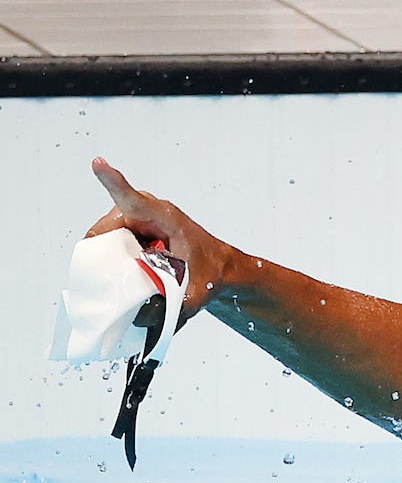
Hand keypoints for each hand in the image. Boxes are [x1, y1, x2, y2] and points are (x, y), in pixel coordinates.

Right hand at [87, 157, 231, 321]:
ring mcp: (141, 217)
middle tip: (116, 276)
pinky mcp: (137, 226)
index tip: (98, 164)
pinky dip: (117, 257)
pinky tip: (133, 270)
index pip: (134, 200)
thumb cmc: (211, 275)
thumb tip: (140, 318)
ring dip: (113, 257)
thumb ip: (173, 310)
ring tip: (134, 272)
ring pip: (109, 237)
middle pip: (109, 228)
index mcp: (166, 218)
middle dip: (105, 252)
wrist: (223, 269)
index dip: (114, 183)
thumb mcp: (195, 296)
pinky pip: (115, 241)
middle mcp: (150, 211)